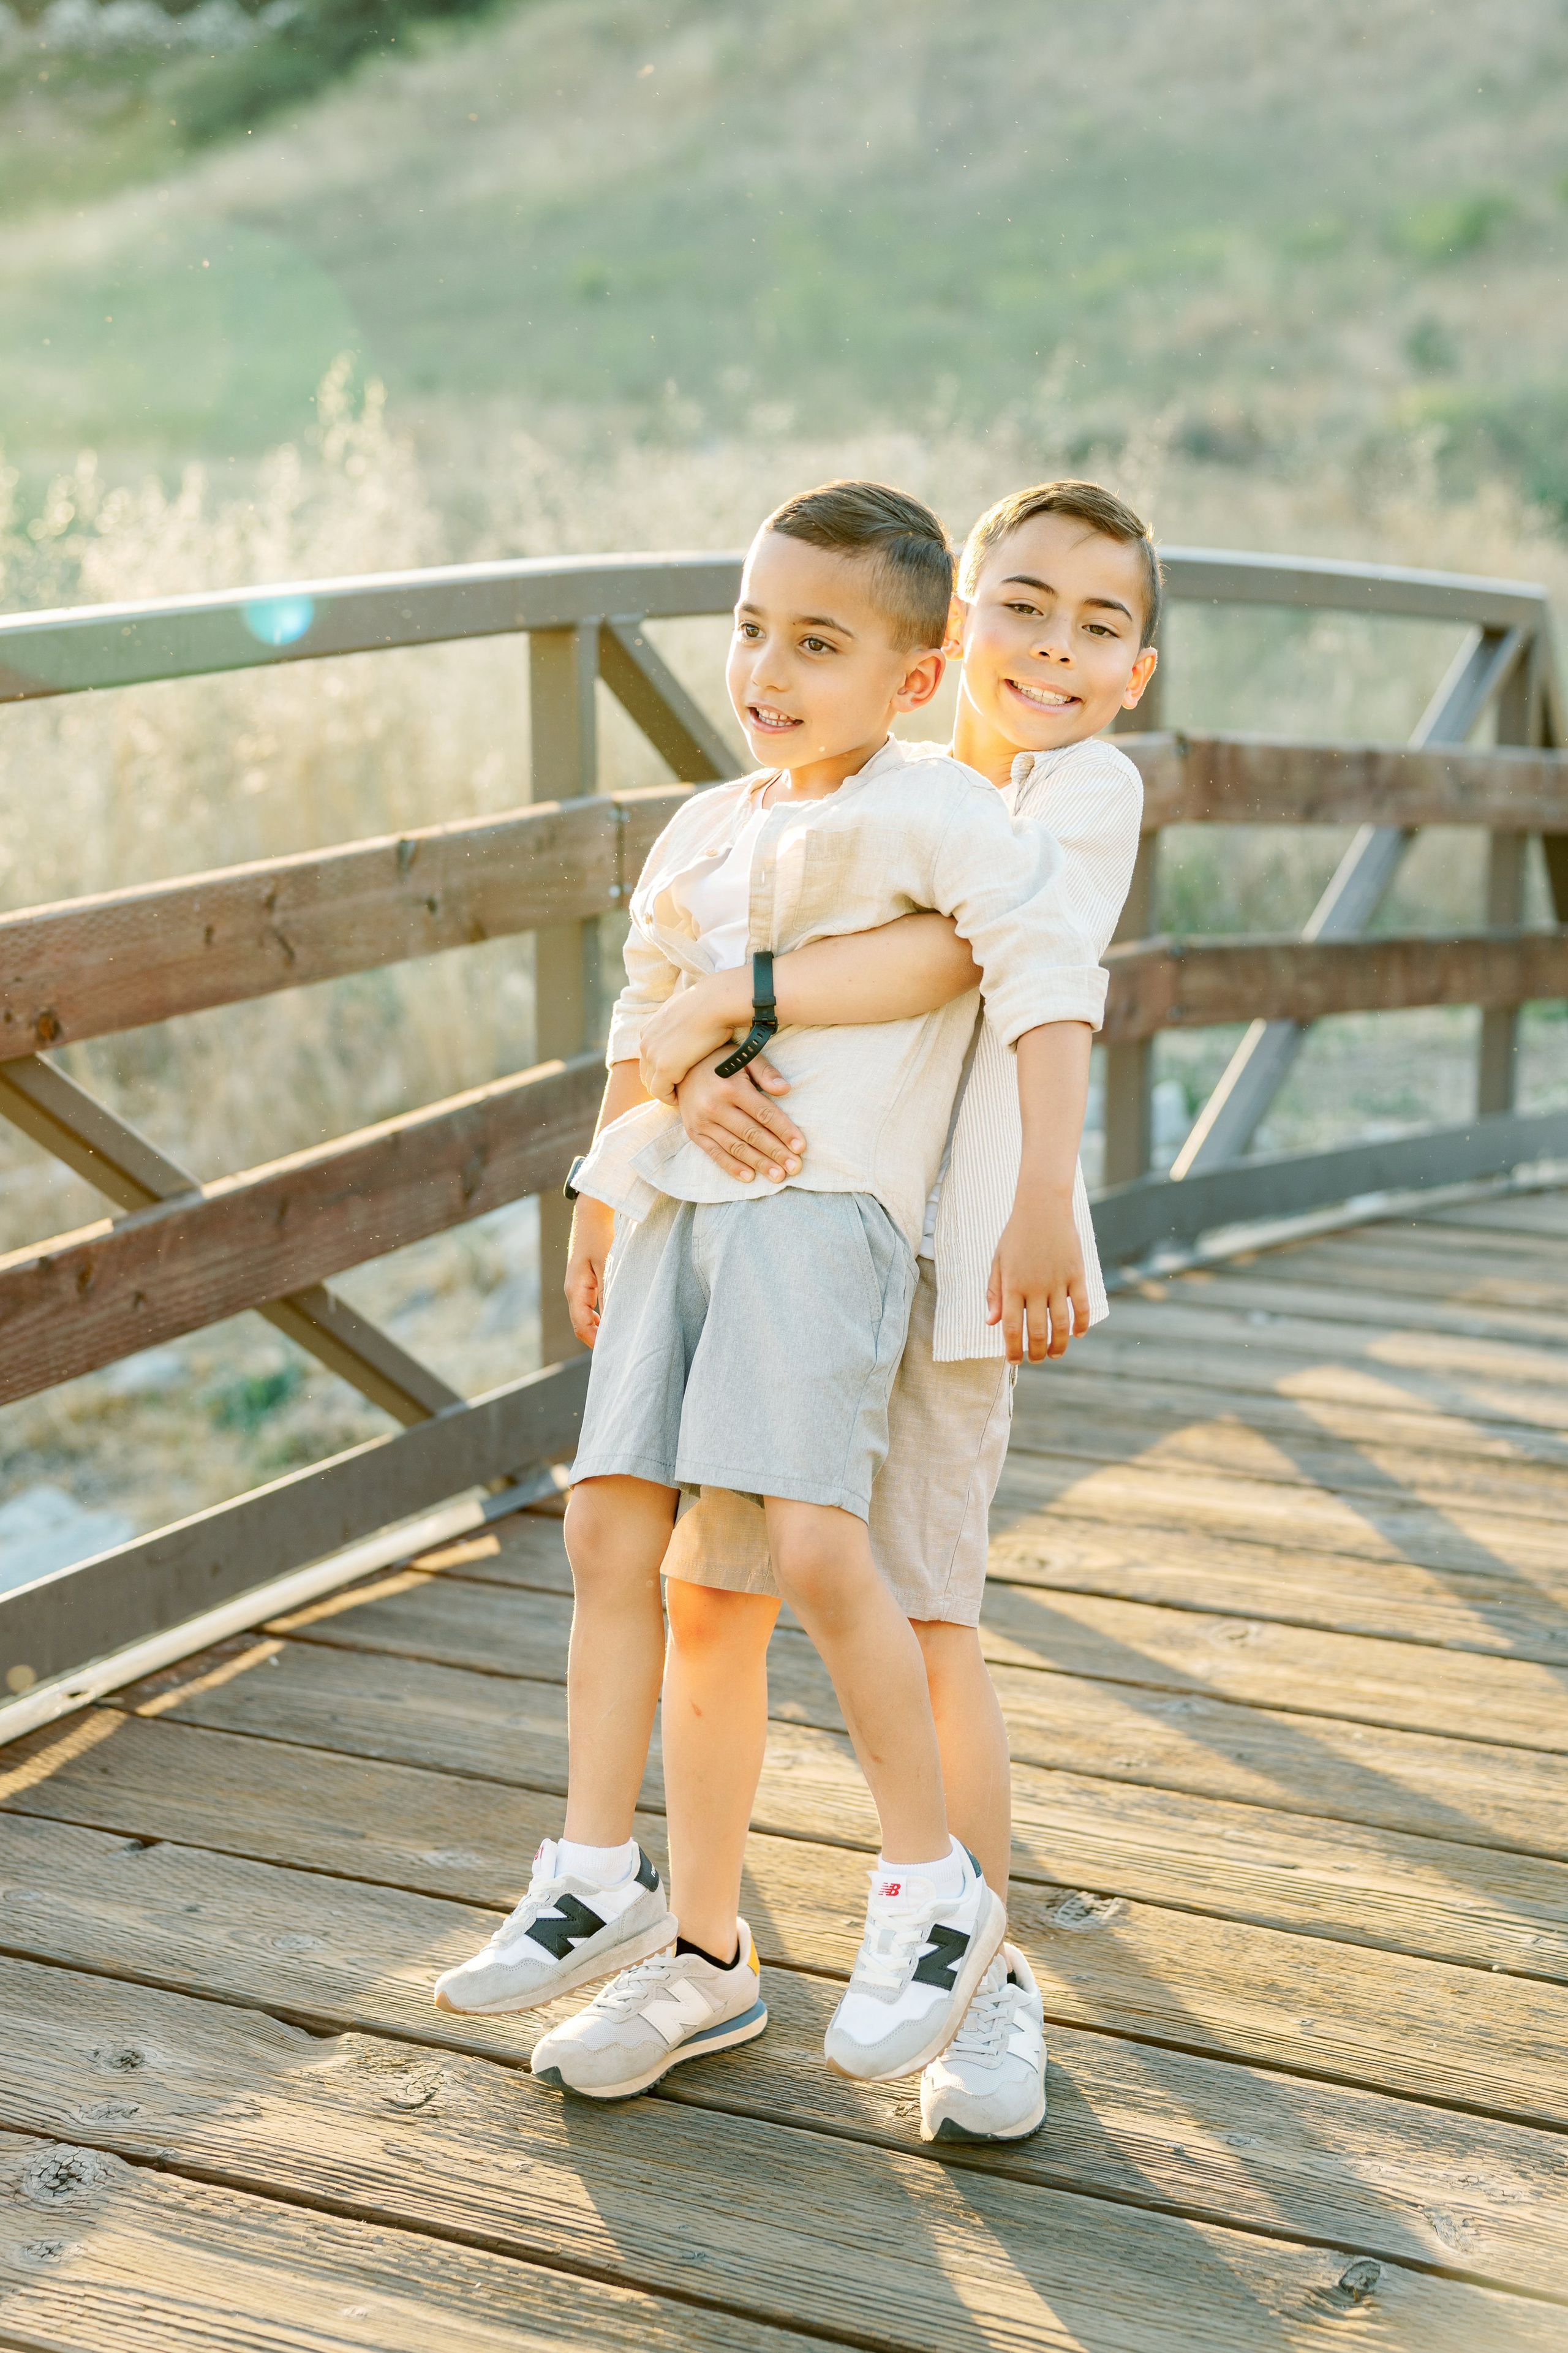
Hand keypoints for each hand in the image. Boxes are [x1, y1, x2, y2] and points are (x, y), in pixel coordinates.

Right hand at [564, 1197, 615, 1346]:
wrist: (591, 1214)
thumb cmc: (599, 1236)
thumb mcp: (607, 1264)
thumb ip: (608, 1292)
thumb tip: (612, 1320)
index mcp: (574, 1289)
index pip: (581, 1326)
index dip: (595, 1342)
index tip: (614, 1351)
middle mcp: (573, 1292)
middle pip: (582, 1325)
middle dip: (598, 1338)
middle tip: (621, 1348)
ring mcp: (577, 1288)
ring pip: (586, 1318)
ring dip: (600, 1328)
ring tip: (621, 1336)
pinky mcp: (585, 1283)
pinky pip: (590, 1307)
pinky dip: (601, 1317)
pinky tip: (616, 1318)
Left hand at [638, 973, 747, 1102]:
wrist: (716, 1004)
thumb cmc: (709, 1004)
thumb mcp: (685, 1007)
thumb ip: (679, 1017)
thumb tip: (689, 1014)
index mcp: (648, 1028)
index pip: (648, 1057)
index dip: (661, 1069)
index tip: (679, 1075)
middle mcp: (645, 1042)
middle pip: (646, 1073)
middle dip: (661, 1083)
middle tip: (681, 1089)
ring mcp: (652, 1055)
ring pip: (651, 1084)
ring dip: (667, 1091)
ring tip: (685, 1094)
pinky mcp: (664, 1068)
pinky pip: (660, 1093)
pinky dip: (671, 1098)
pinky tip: (685, 1097)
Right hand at [675, 1049, 804, 1181]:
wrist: (680, 1066)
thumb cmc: (721, 1061)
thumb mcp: (745, 1057)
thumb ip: (766, 1072)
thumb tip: (786, 1089)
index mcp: (732, 1087)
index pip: (764, 1113)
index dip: (784, 1131)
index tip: (800, 1147)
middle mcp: (715, 1106)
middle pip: (752, 1134)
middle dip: (776, 1153)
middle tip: (795, 1168)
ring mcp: (702, 1121)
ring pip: (736, 1147)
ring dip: (759, 1163)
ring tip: (778, 1176)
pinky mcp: (693, 1132)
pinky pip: (715, 1154)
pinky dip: (732, 1167)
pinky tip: (750, 1177)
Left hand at [985, 1183, 1087, 1364]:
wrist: (1042, 1206)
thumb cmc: (1016, 1235)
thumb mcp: (999, 1261)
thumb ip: (995, 1292)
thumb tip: (992, 1322)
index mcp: (1012, 1285)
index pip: (1012, 1328)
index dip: (1012, 1350)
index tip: (1013, 1361)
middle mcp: (1035, 1287)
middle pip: (1037, 1332)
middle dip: (1037, 1353)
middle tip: (1037, 1360)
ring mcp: (1058, 1281)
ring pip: (1061, 1324)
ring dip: (1059, 1345)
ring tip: (1056, 1354)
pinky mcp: (1076, 1274)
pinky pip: (1082, 1306)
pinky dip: (1081, 1324)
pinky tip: (1077, 1334)